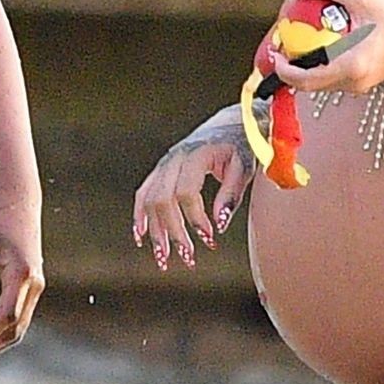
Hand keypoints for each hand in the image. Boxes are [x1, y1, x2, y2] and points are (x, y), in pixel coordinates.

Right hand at [132, 121, 253, 270]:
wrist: (228, 125)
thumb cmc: (240, 147)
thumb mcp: (244, 167)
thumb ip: (231, 194)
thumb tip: (220, 224)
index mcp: (196, 155)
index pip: (186, 192)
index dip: (195, 218)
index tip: (210, 238)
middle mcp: (174, 159)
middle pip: (162, 199)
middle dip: (172, 231)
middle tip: (188, 257)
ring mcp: (164, 165)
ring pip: (149, 200)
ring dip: (155, 231)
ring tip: (163, 258)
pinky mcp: (160, 171)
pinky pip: (143, 194)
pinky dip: (140, 217)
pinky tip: (141, 238)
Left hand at [267, 0, 383, 94]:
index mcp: (351, 67)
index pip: (306, 80)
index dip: (284, 69)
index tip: (276, 51)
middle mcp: (353, 82)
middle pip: (309, 84)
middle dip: (291, 66)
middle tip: (284, 44)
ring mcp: (358, 86)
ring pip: (320, 82)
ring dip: (306, 65)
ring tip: (300, 40)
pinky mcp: (362, 83)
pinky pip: (332, 78)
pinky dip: (321, 64)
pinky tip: (322, 44)